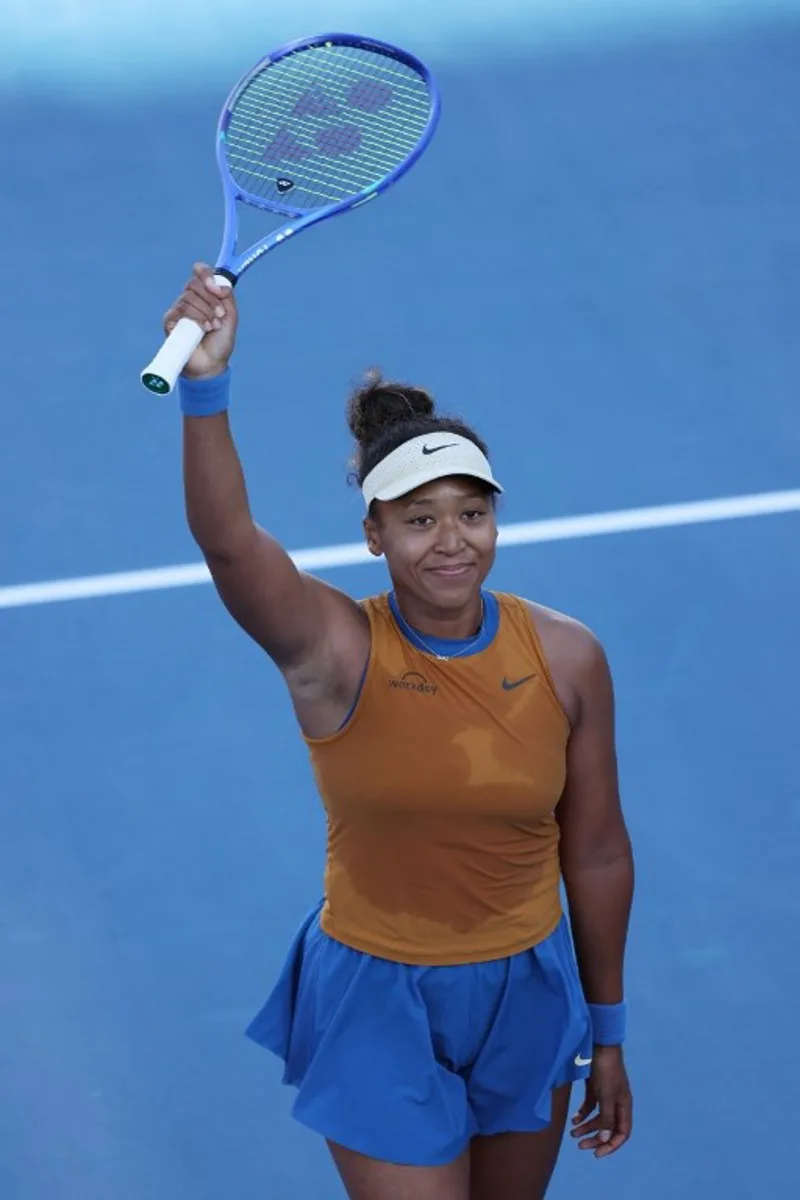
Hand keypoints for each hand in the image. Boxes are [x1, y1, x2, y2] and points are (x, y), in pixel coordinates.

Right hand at [163, 263, 238, 379]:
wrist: (211, 364)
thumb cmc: (220, 342)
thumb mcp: (230, 317)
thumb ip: (227, 297)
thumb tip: (216, 283)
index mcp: (204, 296)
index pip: (199, 273)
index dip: (205, 273)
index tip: (213, 284)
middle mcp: (189, 300)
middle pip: (194, 284)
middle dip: (211, 299)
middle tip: (221, 315)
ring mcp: (178, 310)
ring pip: (188, 297)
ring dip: (206, 311)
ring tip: (214, 326)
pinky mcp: (170, 321)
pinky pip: (181, 309)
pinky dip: (196, 317)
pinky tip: (204, 328)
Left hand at [570, 1045, 631, 1157]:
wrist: (598, 1044)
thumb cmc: (606, 1070)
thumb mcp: (607, 1095)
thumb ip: (607, 1118)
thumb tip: (606, 1139)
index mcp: (624, 1105)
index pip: (622, 1132)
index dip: (611, 1145)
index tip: (597, 1153)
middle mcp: (617, 1103)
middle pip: (608, 1128)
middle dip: (596, 1139)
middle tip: (581, 1146)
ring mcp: (606, 1095)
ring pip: (598, 1119)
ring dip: (587, 1127)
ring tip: (572, 1133)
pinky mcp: (595, 1088)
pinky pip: (590, 1107)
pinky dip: (582, 1114)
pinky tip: (573, 1119)